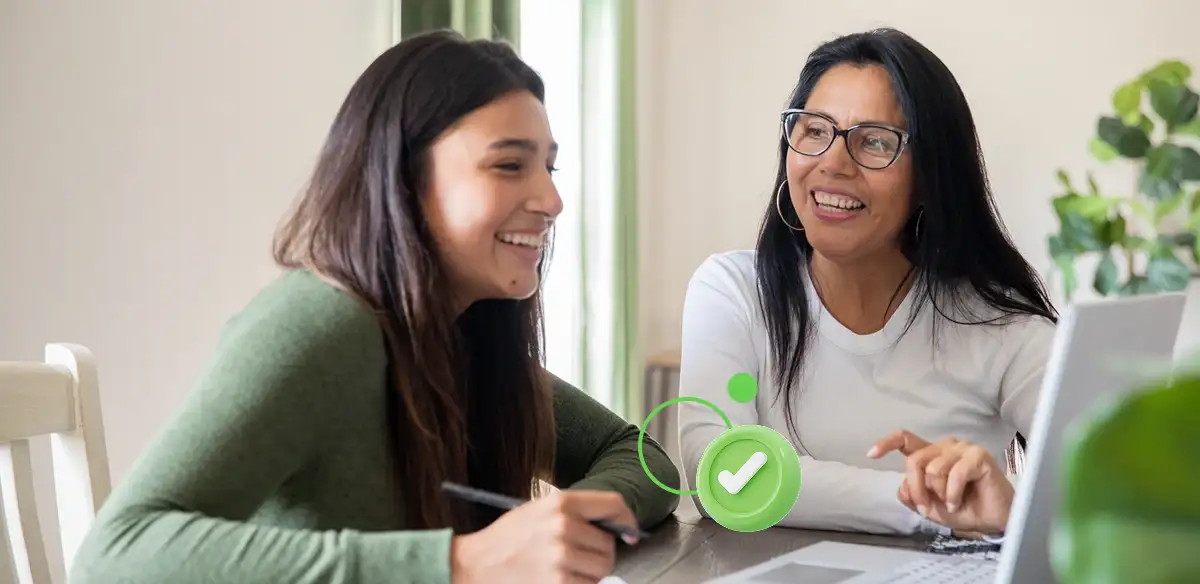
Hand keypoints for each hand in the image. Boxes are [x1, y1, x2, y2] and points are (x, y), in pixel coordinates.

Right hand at [450, 490, 638, 583]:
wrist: (475, 566)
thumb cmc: (507, 539)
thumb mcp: (538, 511)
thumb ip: (575, 514)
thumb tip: (617, 528)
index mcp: (560, 503)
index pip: (613, 505)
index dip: (627, 521)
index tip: (630, 533)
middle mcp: (563, 527)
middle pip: (609, 545)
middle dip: (598, 554)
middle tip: (576, 558)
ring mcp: (561, 557)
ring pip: (602, 570)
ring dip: (590, 574)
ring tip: (563, 570)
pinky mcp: (558, 583)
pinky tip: (559, 581)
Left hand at [869, 430, 1013, 535]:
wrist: (992, 520)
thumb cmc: (964, 508)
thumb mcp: (930, 507)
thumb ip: (912, 495)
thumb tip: (903, 486)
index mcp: (931, 455)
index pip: (904, 439)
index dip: (886, 443)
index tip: (871, 454)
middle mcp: (944, 447)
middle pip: (914, 460)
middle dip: (916, 489)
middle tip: (926, 507)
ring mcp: (962, 449)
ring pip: (933, 469)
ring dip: (939, 494)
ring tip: (951, 502)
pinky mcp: (978, 456)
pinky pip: (954, 475)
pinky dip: (952, 495)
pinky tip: (959, 502)